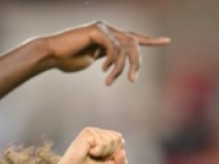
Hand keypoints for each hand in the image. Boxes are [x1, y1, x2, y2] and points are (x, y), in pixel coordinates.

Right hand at [43, 20, 170, 84]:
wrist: (52, 55)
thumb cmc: (69, 59)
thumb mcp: (92, 60)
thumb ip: (107, 58)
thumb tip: (116, 62)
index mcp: (109, 36)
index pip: (134, 37)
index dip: (151, 40)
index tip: (167, 41)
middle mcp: (108, 29)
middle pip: (134, 44)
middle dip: (136, 63)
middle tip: (133, 80)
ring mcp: (102, 28)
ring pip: (125, 48)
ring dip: (121, 68)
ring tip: (111, 80)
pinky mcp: (96, 30)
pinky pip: (114, 48)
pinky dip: (112, 62)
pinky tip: (104, 70)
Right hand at [56, 127, 126, 163]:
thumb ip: (121, 162)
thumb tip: (122, 152)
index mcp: (105, 138)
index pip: (120, 142)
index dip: (115, 155)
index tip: (102, 160)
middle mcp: (99, 132)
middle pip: (118, 139)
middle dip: (110, 153)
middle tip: (97, 157)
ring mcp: (93, 131)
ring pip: (112, 140)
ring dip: (104, 153)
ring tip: (91, 155)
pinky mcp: (87, 133)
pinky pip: (103, 143)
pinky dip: (98, 152)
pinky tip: (88, 152)